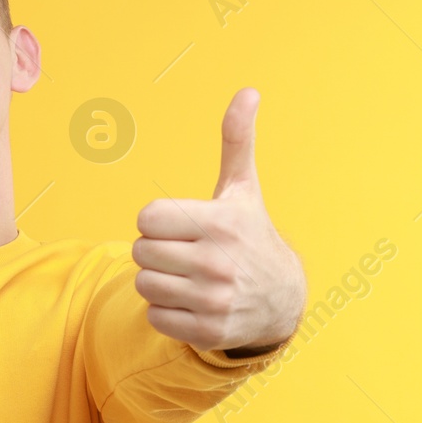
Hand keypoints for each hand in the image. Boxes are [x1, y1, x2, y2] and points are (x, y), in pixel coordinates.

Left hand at [131, 88, 304, 353]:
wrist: (281, 299)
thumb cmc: (249, 235)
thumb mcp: (243, 189)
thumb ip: (237, 141)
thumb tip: (248, 91)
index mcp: (221, 223)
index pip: (147, 218)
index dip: (157, 220)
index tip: (182, 225)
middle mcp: (218, 262)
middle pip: (140, 252)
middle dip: (156, 251)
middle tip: (184, 253)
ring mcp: (214, 300)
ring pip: (144, 285)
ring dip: (158, 281)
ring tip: (187, 277)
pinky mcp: (208, 332)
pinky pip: (155, 317)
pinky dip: (166, 311)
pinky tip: (192, 302)